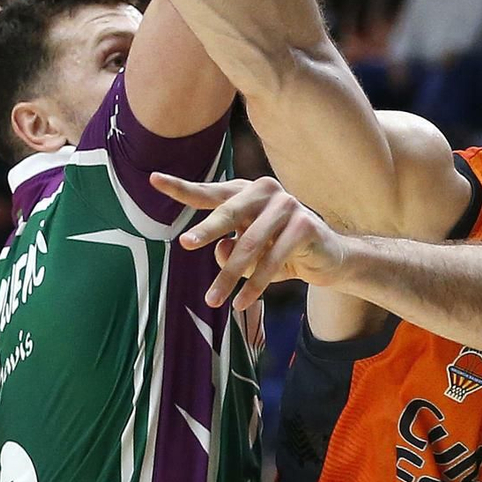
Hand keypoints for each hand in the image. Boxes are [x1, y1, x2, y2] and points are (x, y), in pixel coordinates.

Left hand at [151, 174, 346, 308]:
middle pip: (229, 212)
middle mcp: (266, 191)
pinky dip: (256, 284)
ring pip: (249, 244)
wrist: (328, 258)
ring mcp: (288, 205)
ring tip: (213, 299)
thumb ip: (228, 249)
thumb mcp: (248, 252)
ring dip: (230, 276)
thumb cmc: (279, 252)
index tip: (154, 180)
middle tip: (185, 243)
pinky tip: (242, 302)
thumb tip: (221, 250)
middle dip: (207, 230)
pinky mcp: (305, 225)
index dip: (182, 188)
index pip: (210, 193)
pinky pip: (272, 259)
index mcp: (246, 192)